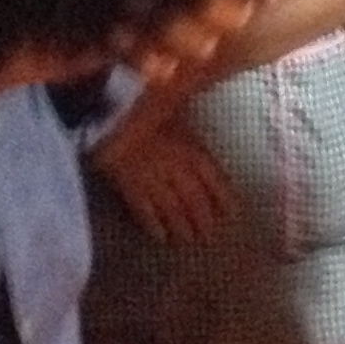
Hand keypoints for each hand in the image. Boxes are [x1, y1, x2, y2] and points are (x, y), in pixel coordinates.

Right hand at [95, 106, 234, 241]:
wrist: (112, 112)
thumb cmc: (145, 102)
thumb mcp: (174, 104)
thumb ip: (188, 114)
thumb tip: (205, 105)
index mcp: (191, 148)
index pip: (214, 179)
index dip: (224, 197)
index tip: (232, 214)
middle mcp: (177, 169)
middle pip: (194, 199)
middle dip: (203, 220)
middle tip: (209, 238)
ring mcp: (153, 179)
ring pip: (172, 209)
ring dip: (181, 226)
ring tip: (187, 241)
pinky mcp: (129, 186)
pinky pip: (144, 210)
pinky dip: (153, 225)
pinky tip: (159, 237)